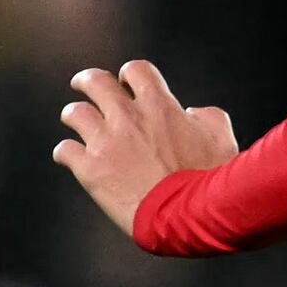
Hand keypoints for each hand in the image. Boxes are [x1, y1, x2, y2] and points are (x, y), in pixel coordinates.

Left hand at [54, 60, 239, 238]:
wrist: (189, 216)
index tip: (126, 82)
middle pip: (95, 82)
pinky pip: (65, 151)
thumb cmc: (210, 180)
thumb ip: (207, 117)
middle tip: (82, 84)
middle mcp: (128, 118)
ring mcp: (106, 143)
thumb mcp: (221, 139)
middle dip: (87, 81)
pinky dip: (66, 153)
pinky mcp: (90, 170)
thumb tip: (192, 113)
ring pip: (74, 114)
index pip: (136, 71)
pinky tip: (69, 157)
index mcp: (159, 105)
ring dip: (73, 115)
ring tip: (72, 120)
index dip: (129, 75)